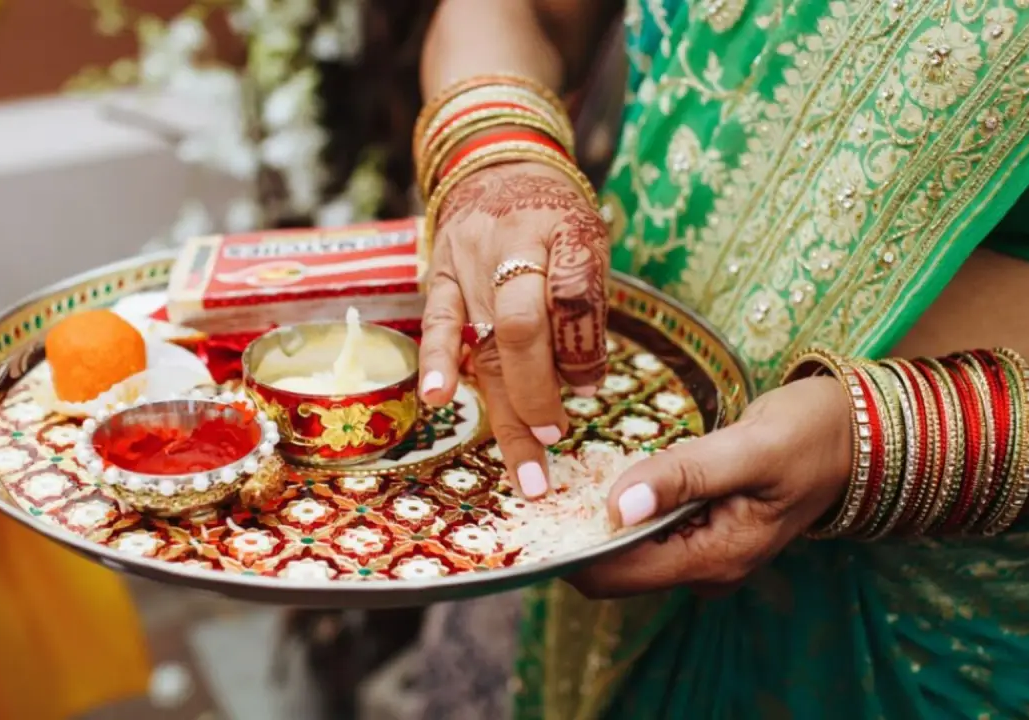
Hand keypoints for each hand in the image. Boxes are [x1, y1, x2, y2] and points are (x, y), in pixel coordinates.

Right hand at [419, 161, 608, 497]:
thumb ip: (587, 305)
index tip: (589, 388)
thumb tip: (582, 384)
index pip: (578, 295)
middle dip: (542, 393)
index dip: (585, 349)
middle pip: (526, 326)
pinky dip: (440, 362)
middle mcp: (515, 245)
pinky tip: (439, 400)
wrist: (496, 165)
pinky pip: (439, 322)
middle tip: (556, 439)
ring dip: (508, 409)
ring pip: (489, 341)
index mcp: (567, 231)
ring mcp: (472, 262)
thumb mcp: (589, 240)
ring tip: (526, 469)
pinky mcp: (440, 275)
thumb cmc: (554, 217)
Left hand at [571, 376, 853, 597]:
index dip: (570, 548)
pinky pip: (646, 527)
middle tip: (549, 478)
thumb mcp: (749, 448)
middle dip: (578, 531)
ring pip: (627, 546)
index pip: (614, 576)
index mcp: (715, 558)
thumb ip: (684, 475)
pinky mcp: (703, 528)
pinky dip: (623, 503)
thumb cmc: (812, 436)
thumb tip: (618, 505)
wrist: (859, 433)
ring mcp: (704, 550)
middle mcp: (705, 567)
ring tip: (571, 469)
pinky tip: (608, 468)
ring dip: (598, 515)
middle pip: (612, 568)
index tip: (541, 506)